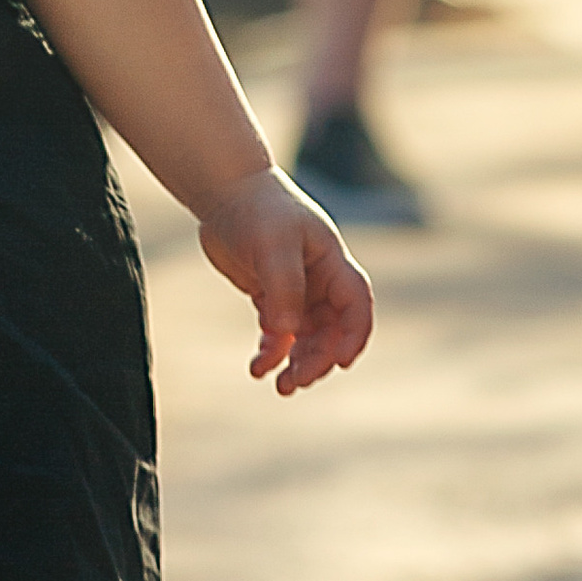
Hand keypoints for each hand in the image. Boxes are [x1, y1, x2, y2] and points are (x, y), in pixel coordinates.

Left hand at [198, 168, 374, 395]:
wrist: (224, 193)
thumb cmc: (257, 211)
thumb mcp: (273, 245)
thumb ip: (283, 288)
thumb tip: (287, 331)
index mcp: (332, 263)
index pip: (356, 305)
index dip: (355, 335)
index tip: (342, 362)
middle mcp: (320, 281)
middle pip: (332, 331)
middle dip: (319, 359)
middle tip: (295, 382)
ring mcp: (296, 291)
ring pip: (307, 339)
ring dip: (299, 364)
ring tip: (282, 387)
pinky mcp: (271, 297)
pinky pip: (279, 335)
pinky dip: (272, 354)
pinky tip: (258, 369)